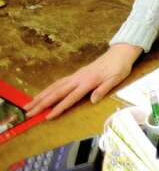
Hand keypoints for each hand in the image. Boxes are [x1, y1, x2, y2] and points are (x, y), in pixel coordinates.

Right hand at [26, 44, 141, 119]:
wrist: (120, 53)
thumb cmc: (119, 68)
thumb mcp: (116, 79)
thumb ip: (104, 89)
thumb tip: (92, 100)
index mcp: (88, 81)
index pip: (71, 97)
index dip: (59, 108)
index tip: (47, 117)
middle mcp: (78, 78)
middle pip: (57, 92)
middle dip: (41, 103)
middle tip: (28, 113)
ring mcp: (76, 75)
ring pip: (55, 86)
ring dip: (41, 96)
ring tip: (28, 105)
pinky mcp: (76, 74)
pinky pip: (59, 82)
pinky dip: (48, 89)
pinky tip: (42, 94)